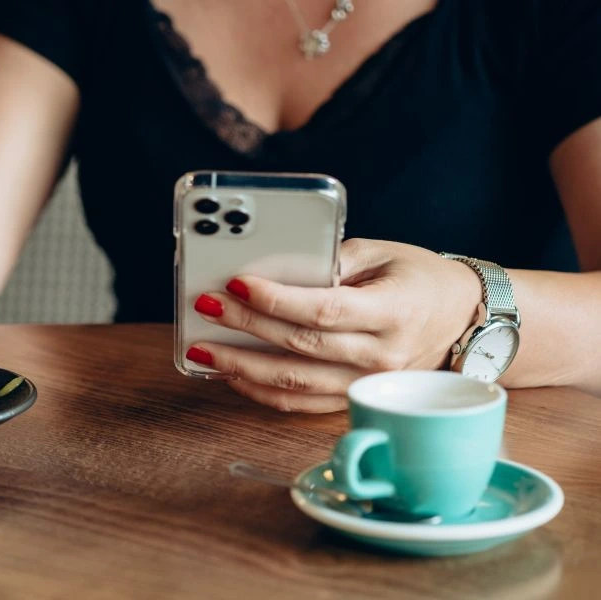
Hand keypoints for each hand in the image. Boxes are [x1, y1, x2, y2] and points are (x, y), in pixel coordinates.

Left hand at [185, 239, 482, 412]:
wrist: (465, 322)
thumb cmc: (422, 280)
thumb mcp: (385, 253)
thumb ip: (334, 259)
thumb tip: (279, 269)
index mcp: (393, 312)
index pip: (324, 309)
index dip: (277, 299)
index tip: (237, 284)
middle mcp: (380, 355)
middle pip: (301, 345)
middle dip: (245, 325)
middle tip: (206, 307)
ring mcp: (366, 383)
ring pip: (294, 383)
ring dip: (242, 367)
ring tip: (203, 350)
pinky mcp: (353, 397)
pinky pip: (300, 403)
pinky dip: (261, 391)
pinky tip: (232, 373)